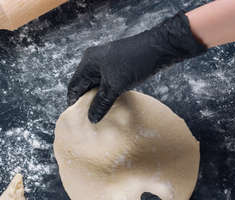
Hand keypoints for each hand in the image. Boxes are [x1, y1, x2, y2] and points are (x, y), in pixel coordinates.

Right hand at [67, 12, 205, 122]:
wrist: (160, 47)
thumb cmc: (133, 63)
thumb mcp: (115, 87)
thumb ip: (101, 103)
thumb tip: (91, 118)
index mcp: (88, 63)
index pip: (74, 86)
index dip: (74, 102)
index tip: (77, 117)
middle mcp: (93, 61)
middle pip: (84, 85)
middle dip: (86, 100)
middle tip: (89, 117)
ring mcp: (105, 62)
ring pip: (96, 84)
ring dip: (97, 97)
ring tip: (100, 113)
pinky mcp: (117, 65)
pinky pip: (106, 81)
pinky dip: (107, 92)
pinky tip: (111, 102)